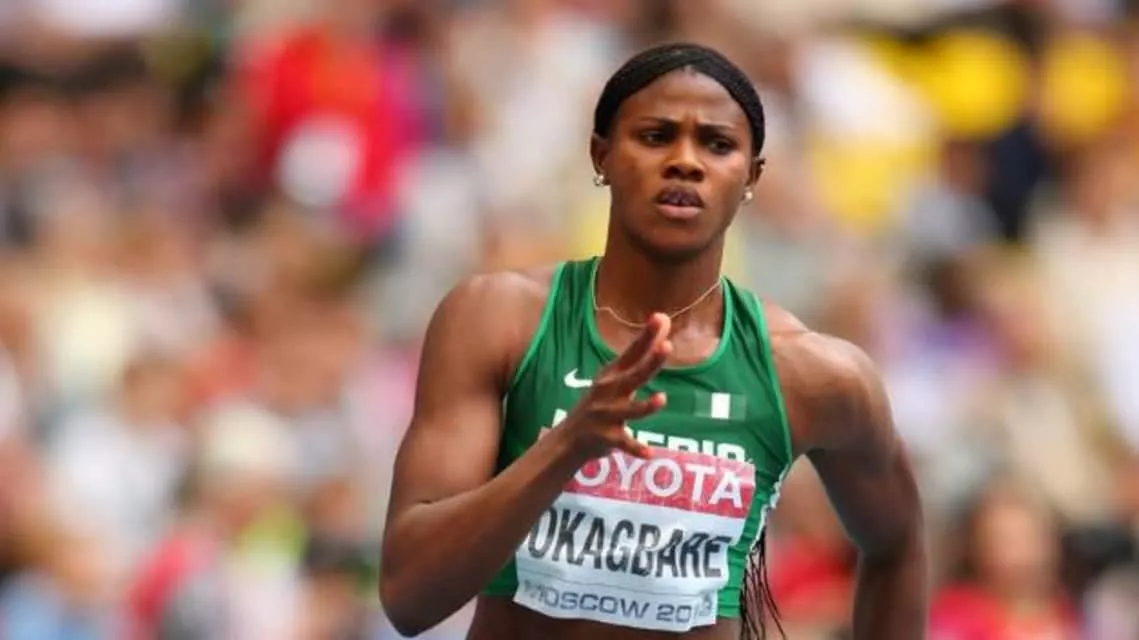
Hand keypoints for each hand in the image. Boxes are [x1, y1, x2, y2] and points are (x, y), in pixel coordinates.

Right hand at [561, 313, 671, 459]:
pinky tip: (650, 453)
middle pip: (634, 375)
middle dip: (651, 362)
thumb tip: (663, 319)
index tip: (660, 318)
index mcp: (613, 375)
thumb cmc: (601, 402)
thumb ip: (642, 351)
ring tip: (661, 399)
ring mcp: (606, 415)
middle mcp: (609, 392)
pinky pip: (624, 443)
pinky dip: (636, 448)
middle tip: (667, 346)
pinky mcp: (606, 438)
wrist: (568, 439)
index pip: (633, 352)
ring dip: (645, 406)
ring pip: (629, 410)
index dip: (646, 336)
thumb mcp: (618, 376)